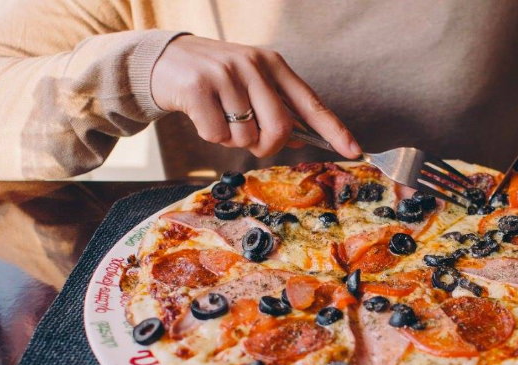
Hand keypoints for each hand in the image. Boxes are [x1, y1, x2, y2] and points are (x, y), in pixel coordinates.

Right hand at [150, 35, 360, 158]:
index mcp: (273, 65)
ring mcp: (225, 74)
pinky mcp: (198, 87)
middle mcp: (253, 65)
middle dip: (267, 146)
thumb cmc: (215, 79)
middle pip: (280, 129)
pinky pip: (217, 135)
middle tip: (251, 140)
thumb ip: (275, 109)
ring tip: (219, 115)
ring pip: (246, 137)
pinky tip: (202, 115)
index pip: (311, 103)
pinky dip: (211, 135)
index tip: (355, 151)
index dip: (334, 130)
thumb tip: (300, 141)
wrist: (162, 60)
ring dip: (232, 140)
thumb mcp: (250, 84)